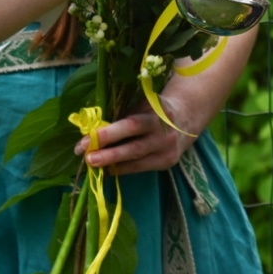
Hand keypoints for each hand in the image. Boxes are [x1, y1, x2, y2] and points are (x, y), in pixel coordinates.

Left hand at [76, 94, 200, 175]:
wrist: (186, 117)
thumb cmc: (153, 109)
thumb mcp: (142, 105)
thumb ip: (122, 116)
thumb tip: (92, 132)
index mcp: (156, 112)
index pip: (130, 125)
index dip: (107, 134)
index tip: (86, 139)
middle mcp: (164, 132)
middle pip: (134, 147)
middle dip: (108, 153)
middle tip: (87, 158)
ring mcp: (167, 149)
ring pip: (136, 160)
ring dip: (112, 164)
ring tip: (92, 166)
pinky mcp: (167, 162)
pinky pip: (140, 167)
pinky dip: (122, 169)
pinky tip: (108, 169)